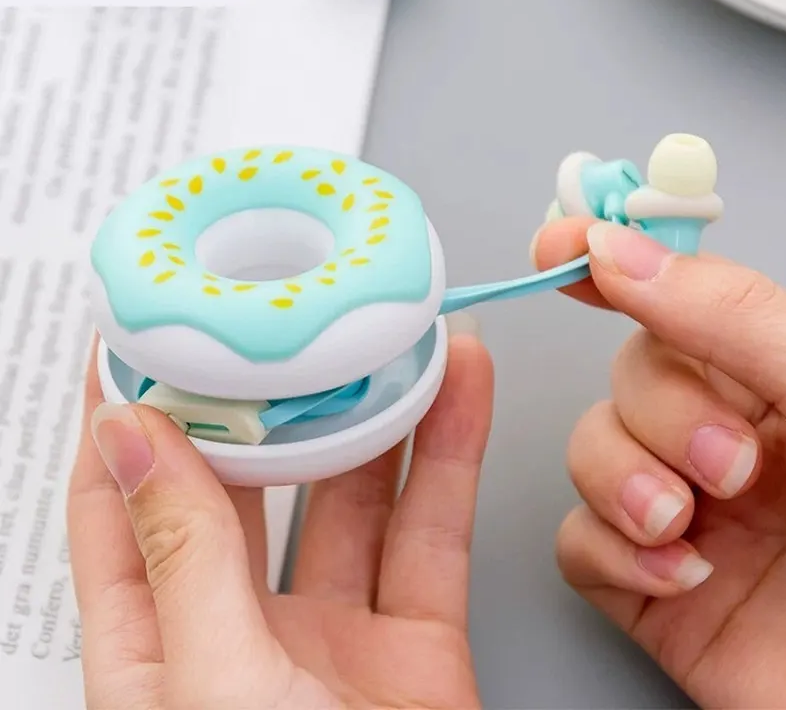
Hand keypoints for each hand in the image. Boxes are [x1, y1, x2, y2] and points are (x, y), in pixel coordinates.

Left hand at [67, 326, 493, 708]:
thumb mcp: (211, 687)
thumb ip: (180, 557)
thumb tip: (131, 440)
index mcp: (156, 654)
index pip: (122, 506)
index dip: (131, 417)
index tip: (148, 335)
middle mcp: (240, 635)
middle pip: (250, 485)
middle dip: (269, 401)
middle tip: (282, 319)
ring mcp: (334, 638)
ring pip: (352, 495)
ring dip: (373, 414)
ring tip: (382, 336)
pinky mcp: (418, 644)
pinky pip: (433, 531)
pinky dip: (446, 456)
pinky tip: (456, 392)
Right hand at [533, 218, 785, 709]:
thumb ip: (732, 321)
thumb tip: (621, 254)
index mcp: (779, 383)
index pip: (679, 296)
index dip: (611, 259)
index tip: (561, 244)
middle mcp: (725, 437)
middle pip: (626, 376)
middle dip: (657, 413)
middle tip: (728, 465)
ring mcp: (680, 508)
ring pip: (587, 449)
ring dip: (622, 482)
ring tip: (688, 526)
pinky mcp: (645, 583)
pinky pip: (576, 543)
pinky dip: (615, 556)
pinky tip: (683, 579)